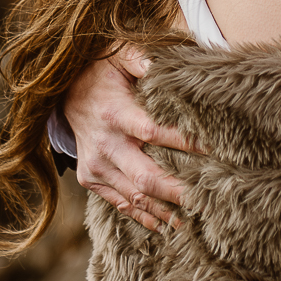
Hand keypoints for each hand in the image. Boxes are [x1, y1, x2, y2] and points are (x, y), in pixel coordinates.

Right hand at [65, 44, 196, 229]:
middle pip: (145, 176)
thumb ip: (145, 59)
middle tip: (208, 201)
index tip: (215, 151)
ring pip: (134, 196)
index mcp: (115, 114)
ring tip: (194, 220)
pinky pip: (119, 203)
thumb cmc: (102, 71)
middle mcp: (104, 145)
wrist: (64, 93)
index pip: (154, 132)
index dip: (185, 143)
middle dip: (177, 191)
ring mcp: (96, 165)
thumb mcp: (121, 55)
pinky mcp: (90, 178)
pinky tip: (165, 225)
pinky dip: (142, 216)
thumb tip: (172, 65)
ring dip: (164, 210)